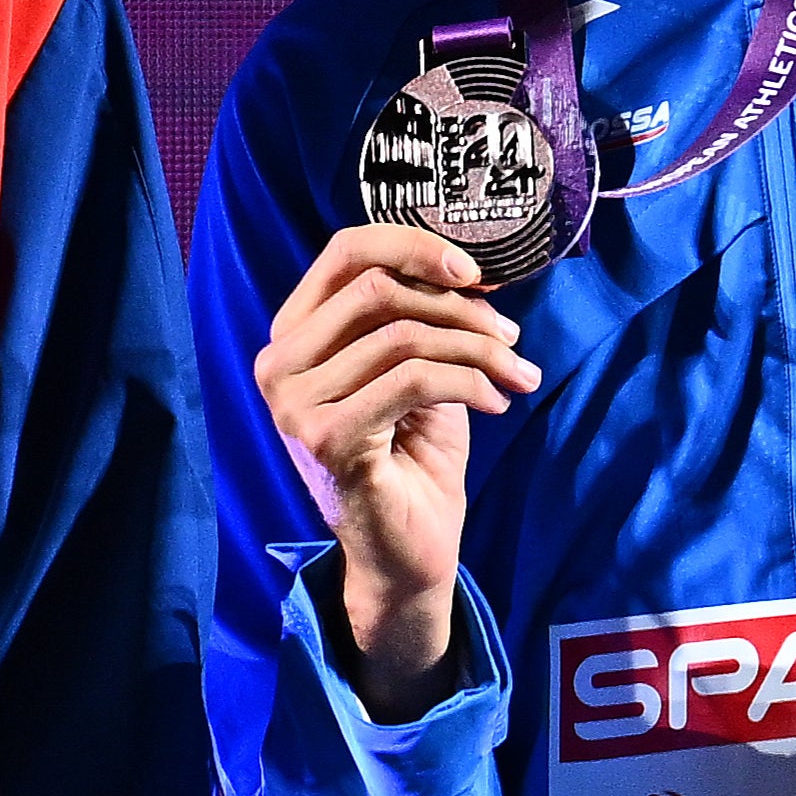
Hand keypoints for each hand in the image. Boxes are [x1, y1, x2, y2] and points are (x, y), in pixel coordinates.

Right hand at [254, 221, 536, 718]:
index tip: (474, 272)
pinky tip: (496, 403)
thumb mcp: (417, 367)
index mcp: (294, 334)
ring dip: (478, 351)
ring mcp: (294, 404)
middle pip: (378, 289)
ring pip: (404, 336)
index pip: (344, 252)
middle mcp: (279, 363)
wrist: (408, 550)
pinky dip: (470, 383)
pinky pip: (412, 380)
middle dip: (460, 309)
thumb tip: (469, 266)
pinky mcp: (326, 438)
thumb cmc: (412, 456)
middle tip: (510, 339)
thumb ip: (422, 314)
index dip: (414, 245)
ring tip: (517, 375)